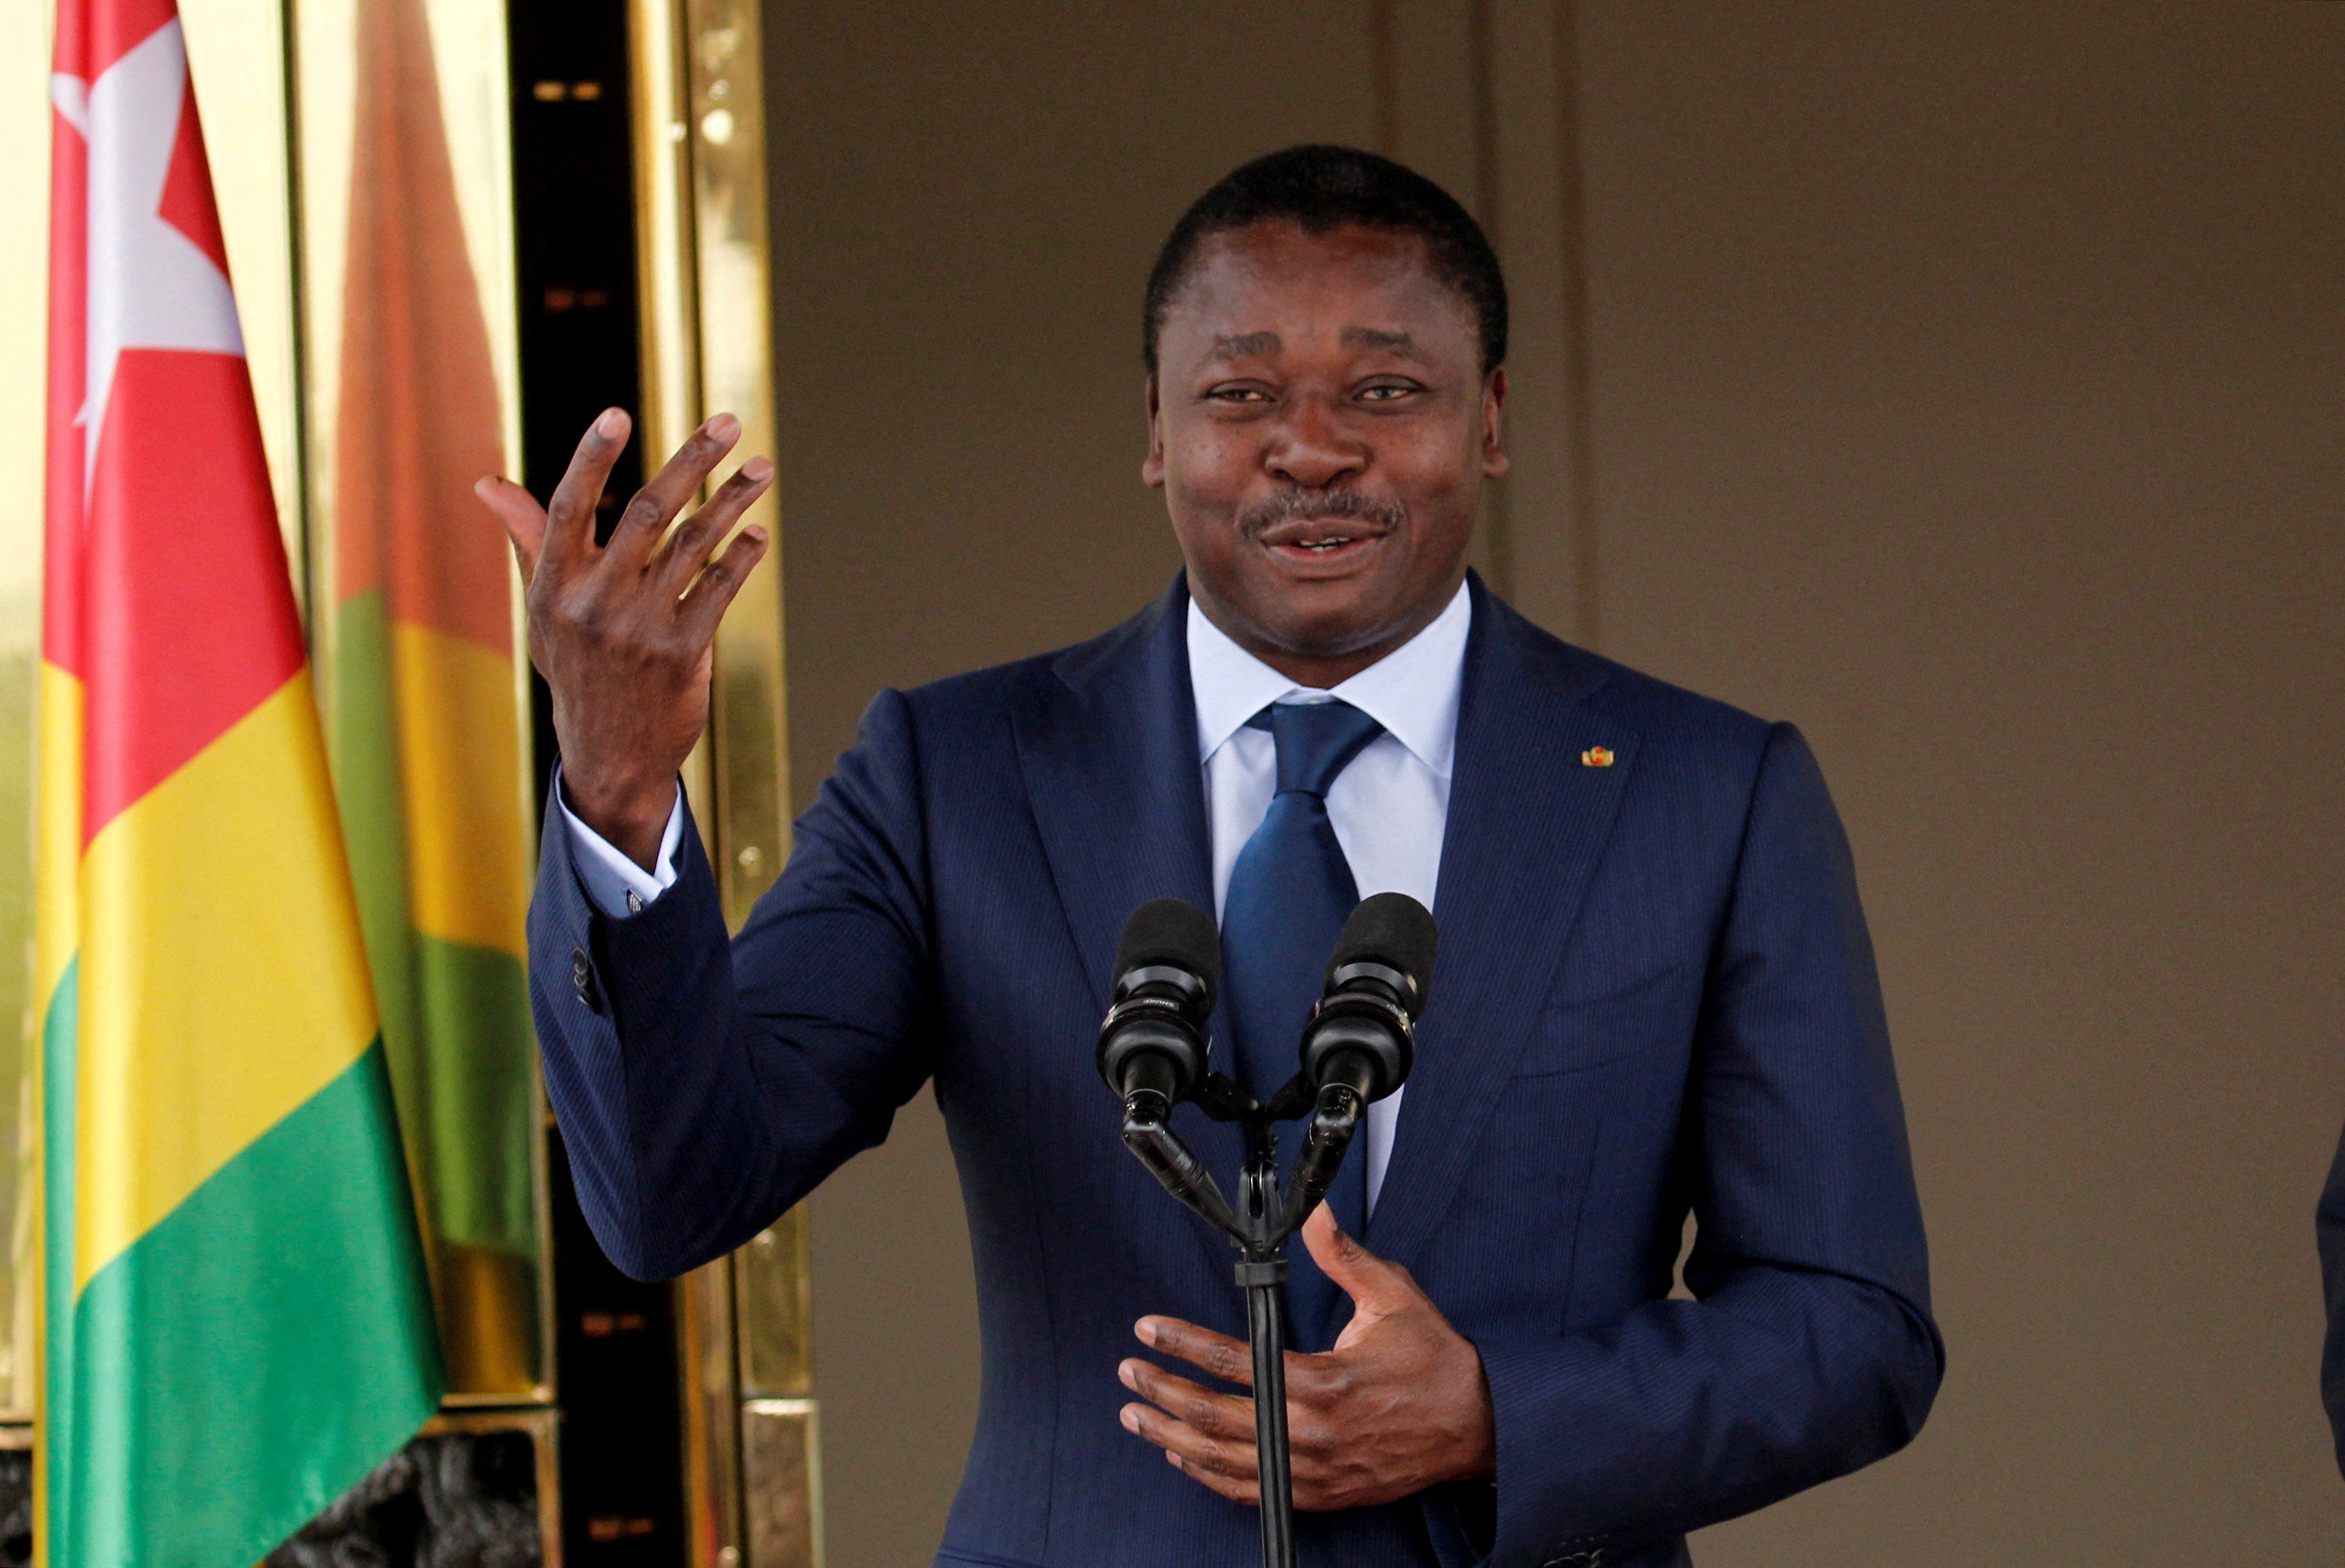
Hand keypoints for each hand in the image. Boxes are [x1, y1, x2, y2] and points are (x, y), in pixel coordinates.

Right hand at [476, 408, 772, 867]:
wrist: (609, 753)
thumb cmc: (575, 665)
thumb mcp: (543, 608)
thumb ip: (529, 539)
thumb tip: (487, 483)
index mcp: (553, 585)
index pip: (570, 506)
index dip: (592, 458)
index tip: (617, 412)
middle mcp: (593, 603)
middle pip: (648, 513)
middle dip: (693, 461)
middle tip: (730, 422)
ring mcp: (638, 629)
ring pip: (694, 546)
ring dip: (733, 501)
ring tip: (762, 469)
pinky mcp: (681, 653)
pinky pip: (718, 589)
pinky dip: (741, 557)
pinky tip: (756, 533)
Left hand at [1118, 1205, 1495, 1510]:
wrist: (1475, 1428)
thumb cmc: (1434, 1363)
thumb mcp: (1394, 1297)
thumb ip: (1344, 1256)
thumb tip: (1315, 1212)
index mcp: (1322, 1381)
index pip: (1233, 1362)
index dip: (1182, 1343)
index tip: (1149, 1329)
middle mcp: (1310, 1433)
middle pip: (1214, 1415)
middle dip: (1162, 1390)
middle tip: (1129, 1370)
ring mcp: (1311, 1471)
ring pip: (1222, 1459)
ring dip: (1170, 1435)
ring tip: (1135, 1414)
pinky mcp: (1318, 1494)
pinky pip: (1249, 1490)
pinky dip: (1207, 1475)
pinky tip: (1181, 1456)